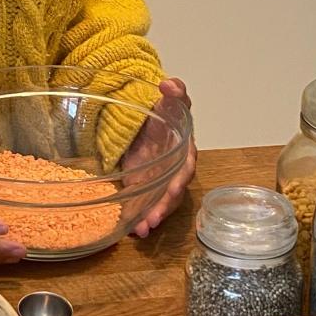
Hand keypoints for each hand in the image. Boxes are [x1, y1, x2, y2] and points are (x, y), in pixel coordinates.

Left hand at [127, 77, 196, 238]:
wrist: (148, 115)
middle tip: (153, 220)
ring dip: (151, 216)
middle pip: (173, 192)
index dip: (180, 180)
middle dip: (163, 207)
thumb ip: (175, 91)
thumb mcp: (170, 99)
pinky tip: (130, 229)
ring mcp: (159, 179)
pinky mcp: (143, 184)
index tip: (174, 190)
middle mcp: (174, 169)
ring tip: (140, 231)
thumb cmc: (164, 110)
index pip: (185, 167)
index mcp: (183, 150)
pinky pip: (143, 203)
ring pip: (159, 202)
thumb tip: (169, 85)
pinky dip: (138, 216)